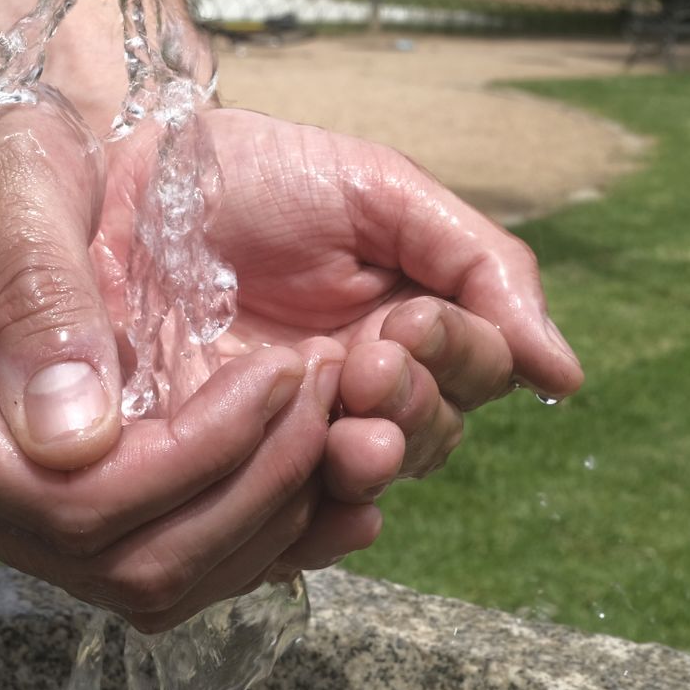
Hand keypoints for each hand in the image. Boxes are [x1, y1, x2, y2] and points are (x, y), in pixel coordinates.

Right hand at [0, 90, 581, 630]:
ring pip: (144, 578)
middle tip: (331, 390)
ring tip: (333, 419)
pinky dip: (241, 529)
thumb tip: (79, 439)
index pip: (70, 499)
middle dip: (251, 490)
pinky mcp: (30, 501)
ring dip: (262, 518)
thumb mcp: (7, 171)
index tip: (285, 371)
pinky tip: (310, 472)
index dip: (199, 458)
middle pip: (116, 560)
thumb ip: (39, 291)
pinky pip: (147, 556)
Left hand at [92, 106, 585, 575]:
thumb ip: (480, 265)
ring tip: (342, 435)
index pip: (474, 374)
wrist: (125, 168)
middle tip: (364, 372)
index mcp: (408, 322)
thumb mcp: (378, 192)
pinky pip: (274, 522)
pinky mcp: (214, 464)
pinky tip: (300, 493)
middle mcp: (356, 386)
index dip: (455, 361)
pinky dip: (298, 517)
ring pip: (359, 485)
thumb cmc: (253, 170)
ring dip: (364, 464)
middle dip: (410, 414)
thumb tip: (564, 373)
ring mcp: (286, 429)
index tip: (405, 328)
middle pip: (428, 439)